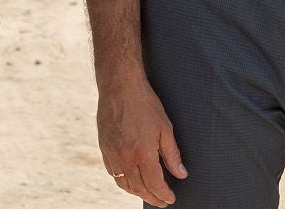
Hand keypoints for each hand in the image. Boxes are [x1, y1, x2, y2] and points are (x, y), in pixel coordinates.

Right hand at [97, 74, 187, 206]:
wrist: (120, 86)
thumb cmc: (145, 104)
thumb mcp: (165, 128)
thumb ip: (172, 154)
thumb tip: (181, 174)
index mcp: (142, 153)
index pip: (154, 184)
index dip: (163, 195)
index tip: (170, 199)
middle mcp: (125, 158)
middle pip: (139, 188)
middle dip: (152, 197)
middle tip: (162, 202)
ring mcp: (112, 154)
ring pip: (124, 184)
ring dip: (137, 192)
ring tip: (148, 194)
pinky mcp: (104, 149)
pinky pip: (113, 173)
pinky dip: (123, 182)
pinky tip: (131, 181)